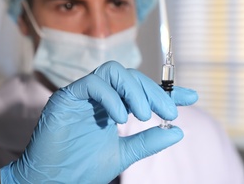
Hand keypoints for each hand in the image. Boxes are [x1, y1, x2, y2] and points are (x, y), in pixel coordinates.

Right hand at [0, 61, 197, 182]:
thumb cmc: (82, 168)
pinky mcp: (66, 97)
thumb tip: (178, 132)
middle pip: (131, 77)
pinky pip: (93, 84)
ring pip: (113, 72)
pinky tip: (119, 118)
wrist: (51, 181)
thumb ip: (148, 142)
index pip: (143, 90)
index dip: (167, 91)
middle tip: (167, 113)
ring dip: (133, 90)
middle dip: (153, 93)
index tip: (192, 96)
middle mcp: (100, 95)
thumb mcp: (123, 154)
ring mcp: (83, 94)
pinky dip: (111, 97)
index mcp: (113, 106)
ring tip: (141, 116)